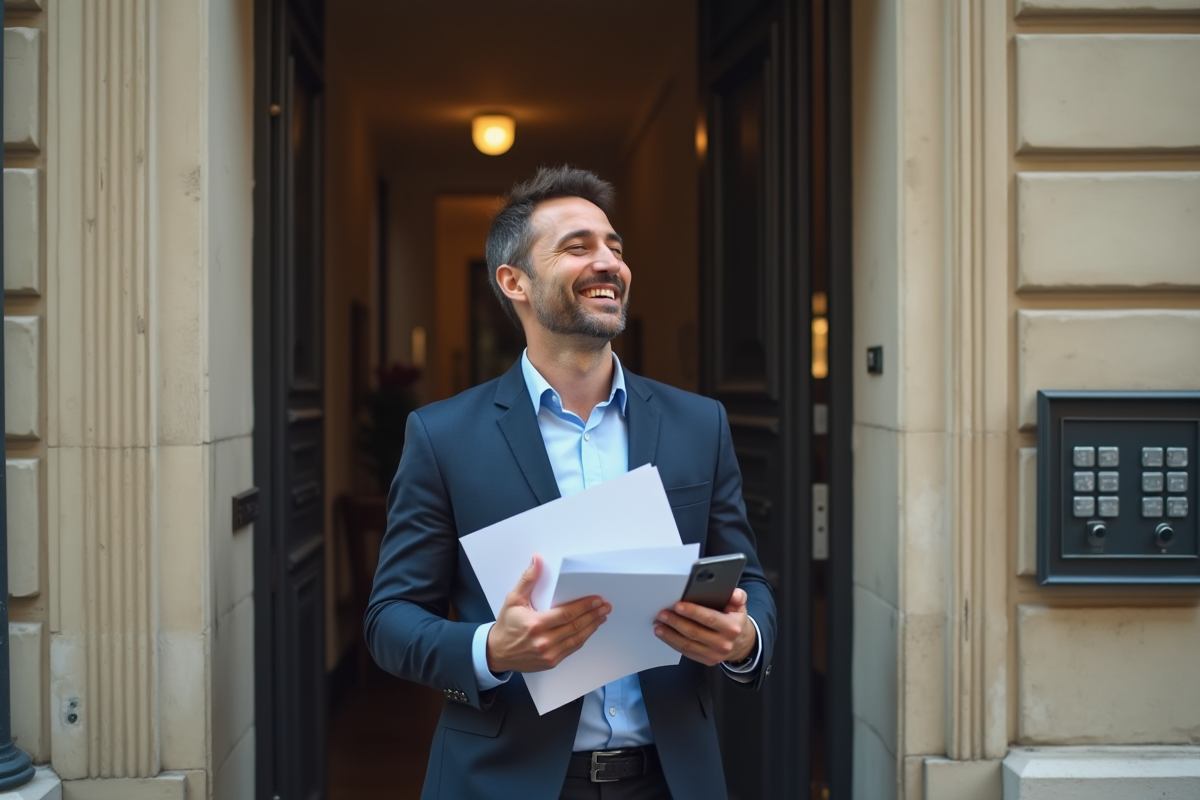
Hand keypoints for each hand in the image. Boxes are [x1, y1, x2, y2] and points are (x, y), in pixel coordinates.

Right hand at [486, 555, 610, 673]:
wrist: (497, 652)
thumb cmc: (506, 625)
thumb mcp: (513, 599)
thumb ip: (527, 580)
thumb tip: (538, 561)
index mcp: (535, 624)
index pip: (567, 614)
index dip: (584, 606)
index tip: (596, 600)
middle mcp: (543, 641)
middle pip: (575, 626)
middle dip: (593, 615)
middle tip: (605, 607)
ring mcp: (548, 654)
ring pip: (577, 639)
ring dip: (592, 627)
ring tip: (602, 617)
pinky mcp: (551, 662)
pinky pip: (572, 649)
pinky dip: (582, 638)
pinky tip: (589, 630)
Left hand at [654, 587, 755, 666]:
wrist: (741, 644)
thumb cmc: (735, 621)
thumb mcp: (739, 607)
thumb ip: (737, 597)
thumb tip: (734, 593)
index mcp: (731, 627)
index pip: (709, 619)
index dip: (693, 612)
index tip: (678, 606)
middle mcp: (723, 643)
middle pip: (694, 632)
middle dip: (676, 622)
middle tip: (663, 614)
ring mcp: (714, 654)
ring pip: (688, 645)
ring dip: (670, 635)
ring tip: (658, 625)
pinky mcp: (706, 661)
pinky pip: (686, 652)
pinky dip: (673, 643)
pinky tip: (664, 635)